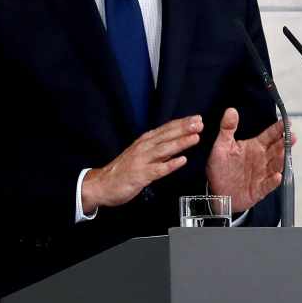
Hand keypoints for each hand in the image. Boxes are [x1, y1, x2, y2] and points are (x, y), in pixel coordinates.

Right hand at [81, 116, 202, 212]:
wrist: (102, 184)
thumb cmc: (123, 170)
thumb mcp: (141, 155)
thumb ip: (158, 150)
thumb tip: (176, 144)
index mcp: (144, 142)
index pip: (165, 129)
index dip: (181, 123)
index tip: (196, 118)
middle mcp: (143, 148)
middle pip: (166, 136)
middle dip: (183, 129)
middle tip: (199, 123)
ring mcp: (141, 161)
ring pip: (163, 150)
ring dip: (180, 143)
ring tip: (195, 137)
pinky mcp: (140, 175)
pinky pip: (157, 170)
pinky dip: (170, 164)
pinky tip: (182, 161)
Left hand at [205, 108, 292, 211]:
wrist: (216, 192)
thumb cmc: (220, 168)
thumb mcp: (221, 146)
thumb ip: (227, 128)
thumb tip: (231, 111)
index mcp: (254, 147)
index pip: (270, 135)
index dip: (278, 128)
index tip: (287, 121)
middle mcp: (261, 159)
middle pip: (277, 148)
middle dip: (285, 142)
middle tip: (292, 136)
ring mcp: (262, 174)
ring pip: (276, 165)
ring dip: (281, 159)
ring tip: (284, 153)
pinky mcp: (260, 188)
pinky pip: (268, 184)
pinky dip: (273, 181)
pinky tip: (277, 176)